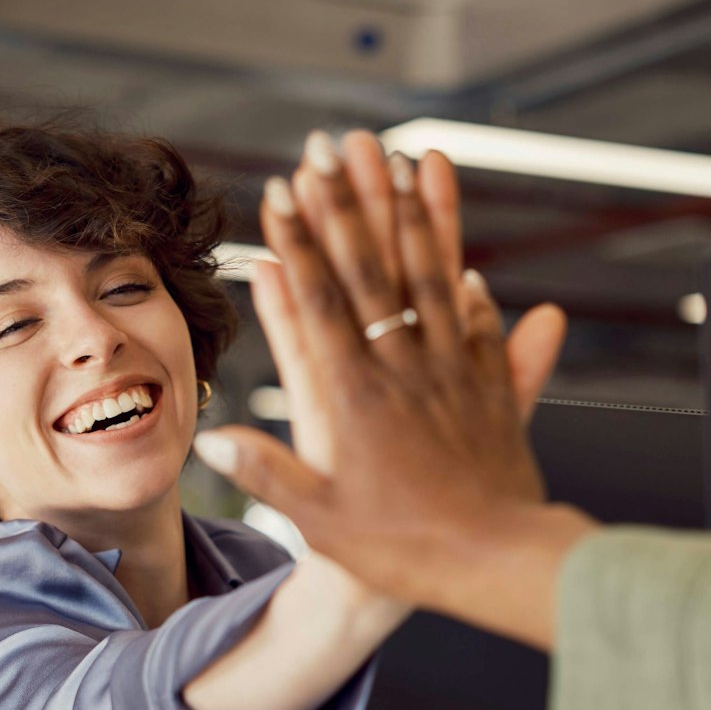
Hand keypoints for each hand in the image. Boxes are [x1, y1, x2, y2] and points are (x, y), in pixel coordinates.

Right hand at [193, 133, 583, 622]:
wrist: (497, 563)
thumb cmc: (404, 550)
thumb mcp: (319, 520)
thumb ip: (266, 475)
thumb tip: (212, 443)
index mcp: (355, 398)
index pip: (320, 302)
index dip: (299, 243)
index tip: (283, 191)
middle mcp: (404, 372)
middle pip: (373, 271)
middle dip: (350, 204)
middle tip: (334, 147)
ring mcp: (452, 374)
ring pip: (431, 279)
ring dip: (415, 218)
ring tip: (404, 164)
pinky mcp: (491, 391)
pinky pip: (479, 329)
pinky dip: (470, 293)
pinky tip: (468, 268)